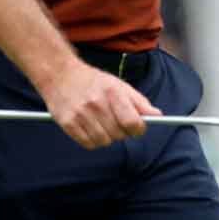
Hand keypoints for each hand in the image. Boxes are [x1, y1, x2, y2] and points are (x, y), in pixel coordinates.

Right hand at [39, 59, 158, 149]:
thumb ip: (140, 102)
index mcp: (113, 92)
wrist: (60, 75)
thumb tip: (157, 116)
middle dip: (122, 132)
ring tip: (102, 123)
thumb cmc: (94, 81)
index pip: (132, 122)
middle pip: (119, 134)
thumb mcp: (120, 85)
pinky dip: (93, 141)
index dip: (138, 129)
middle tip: (116, 122)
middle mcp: (96, 103)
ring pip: (104, 142)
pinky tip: (91, 128)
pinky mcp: (67, 123)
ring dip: (107, 137)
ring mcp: (80, 114)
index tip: (137, 128)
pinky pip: (88, 144)